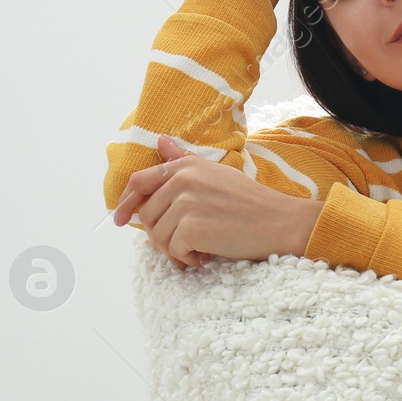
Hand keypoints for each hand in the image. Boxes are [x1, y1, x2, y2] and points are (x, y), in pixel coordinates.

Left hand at [111, 134, 320, 268]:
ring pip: (157, 237)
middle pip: (147, 215)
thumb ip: (182, 159)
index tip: (121, 219)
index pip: (140, 181)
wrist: (279, 221)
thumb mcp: (215, 173)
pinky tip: (206, 255)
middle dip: (161, 234)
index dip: (126, 202)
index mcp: (185, 166)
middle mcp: (182, 180)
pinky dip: (187, 259)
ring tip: (200, 248)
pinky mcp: (191, 227)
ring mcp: (185, 203)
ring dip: (175, 250)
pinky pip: (172, 251)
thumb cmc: (251, 201)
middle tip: (186, 243)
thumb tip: (160, 141)